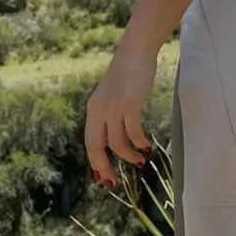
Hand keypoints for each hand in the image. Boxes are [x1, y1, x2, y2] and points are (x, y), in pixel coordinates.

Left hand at [84, 44, 156, 187]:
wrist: (135, 52)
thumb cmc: (127, 74)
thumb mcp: (111, 96)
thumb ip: (108, 114)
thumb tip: (114, 139)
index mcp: (92, 110)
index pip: (89, 142)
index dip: (95, 162)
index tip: (103, 176)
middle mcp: (99, 110)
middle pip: (97, 147)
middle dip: (104, 168)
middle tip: (113, 183)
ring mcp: (113, 107)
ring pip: (117, 143)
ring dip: (128, 156)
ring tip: (139, 161)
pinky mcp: (129, 104)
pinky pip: (133, 131)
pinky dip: (139, 142)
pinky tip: (146, 145)